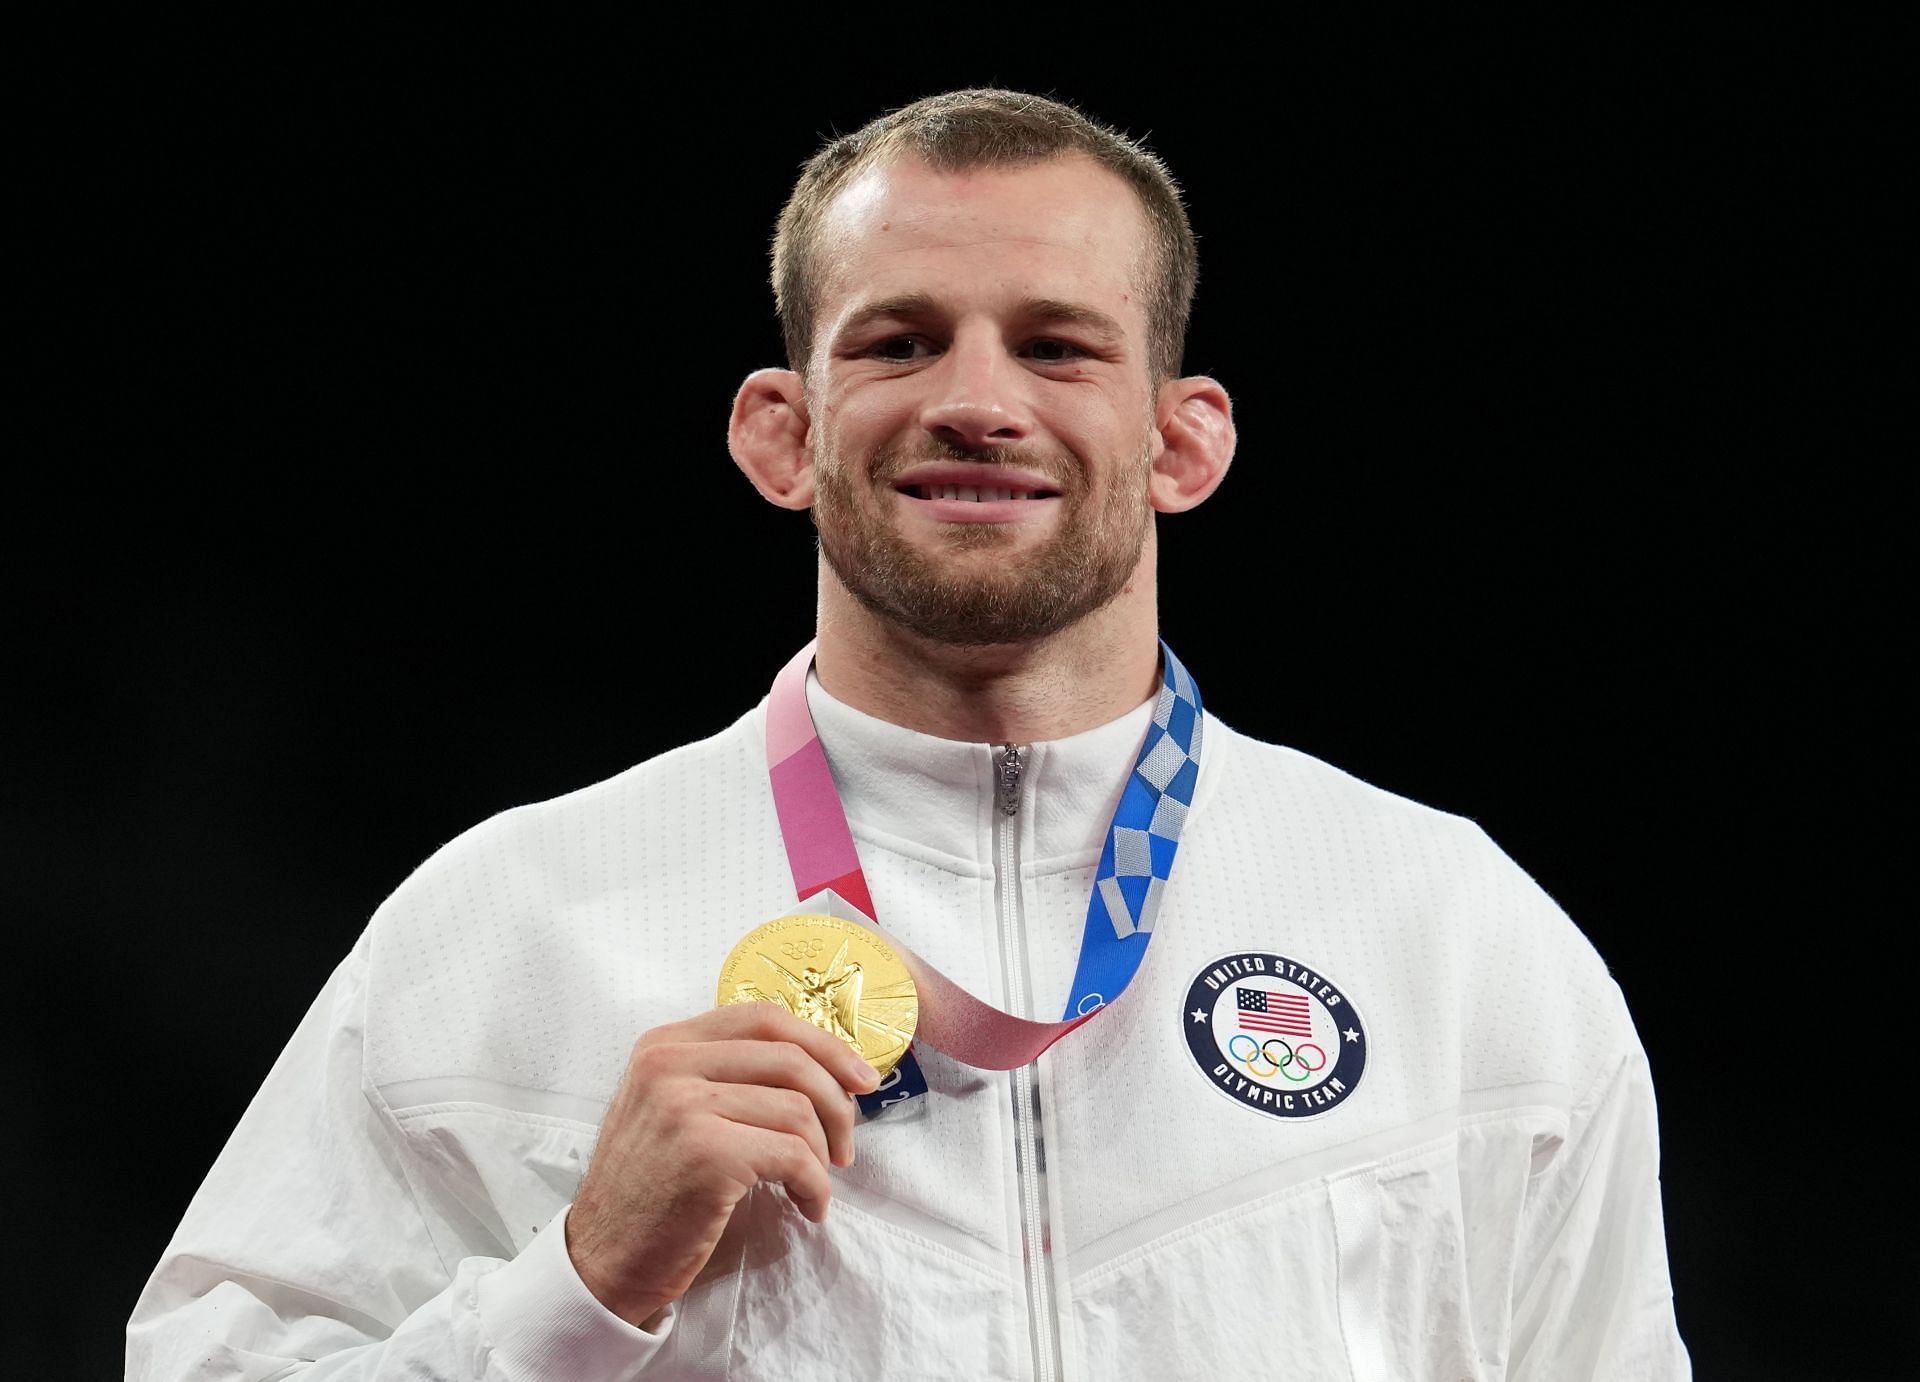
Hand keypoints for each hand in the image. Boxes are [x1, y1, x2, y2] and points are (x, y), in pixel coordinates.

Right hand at [564, 1003, 880, 1326]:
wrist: (601, 1261)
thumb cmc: (649, 1190)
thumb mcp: (670, 1110)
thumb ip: (723, 1075)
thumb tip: (818, 1067)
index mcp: (664, 1045)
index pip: (763, 1018)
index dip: (824, 1044)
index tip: (859, 1078)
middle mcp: (668, 1064)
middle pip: (790, 1057)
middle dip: (837, 1101)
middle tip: (846, 1145)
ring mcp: (685, 1107)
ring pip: (797, 1109)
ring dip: (822, 1153)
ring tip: (814, 1183)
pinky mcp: (706, 1154)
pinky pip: (794, 1156)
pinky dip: (815, 1185)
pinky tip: (808, 1206)